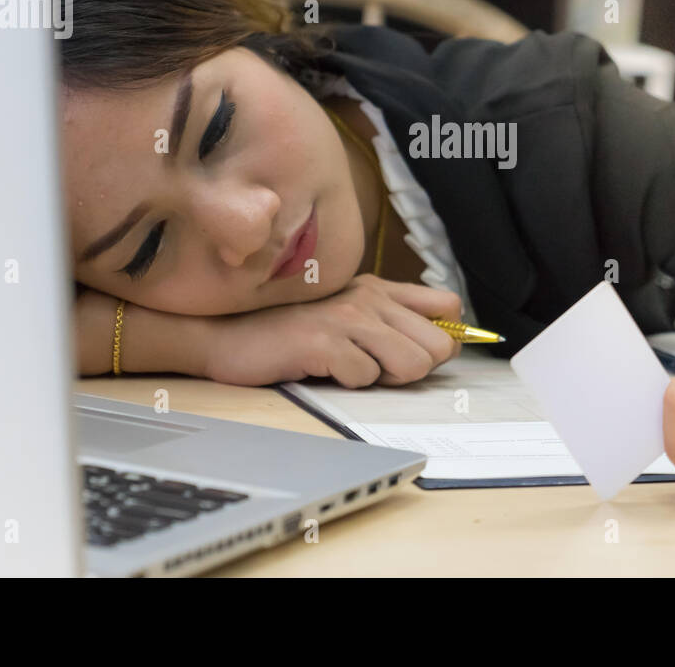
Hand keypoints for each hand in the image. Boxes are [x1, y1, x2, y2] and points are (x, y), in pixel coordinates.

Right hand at [204, 274, 463, 388]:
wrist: (226, 335)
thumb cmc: (287, 333)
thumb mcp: (344, 317)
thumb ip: (388, 325)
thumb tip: (442, 349)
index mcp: (378, 289)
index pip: (448, 307)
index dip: (444, 339)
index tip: (418, 355)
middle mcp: (368, 297)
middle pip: (439, 346)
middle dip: (415, 368)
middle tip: (375, 368)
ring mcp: (347, 318)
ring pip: (413, 364)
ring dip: (385, 378)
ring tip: (349, 368)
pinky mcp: (324, 341)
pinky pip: (366, 379)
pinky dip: (348, 385)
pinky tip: (322, 370)